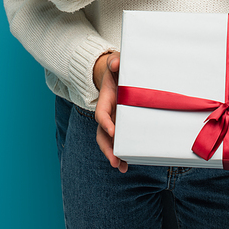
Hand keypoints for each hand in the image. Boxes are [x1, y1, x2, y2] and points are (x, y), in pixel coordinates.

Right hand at [93, 51, 127, 172]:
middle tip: (114, 160)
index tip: (112, 131)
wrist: (116, 73)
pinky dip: (122, 152)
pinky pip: (120, 139)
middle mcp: (108, 112)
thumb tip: (115, 63)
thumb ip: (115, 61)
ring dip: (113, 154)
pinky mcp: (122, 123)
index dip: (105, 122)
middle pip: (103, 133)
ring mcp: (115, 119)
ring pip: (109, 140)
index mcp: (106, 99)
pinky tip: (127, 164)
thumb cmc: (118, 68)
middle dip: (107, 147)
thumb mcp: (116, 61)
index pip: (102, 113)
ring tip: (121, 167)